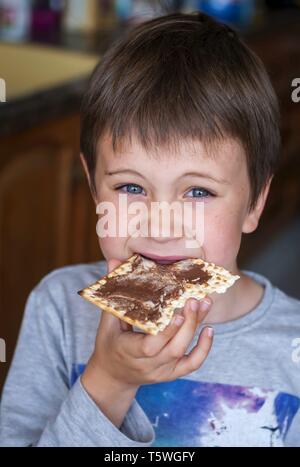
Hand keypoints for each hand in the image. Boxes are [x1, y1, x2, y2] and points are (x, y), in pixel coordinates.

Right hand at [89, 258, 213, 388]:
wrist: (112, 377)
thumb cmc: (108, 344)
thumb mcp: (107, 321)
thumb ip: (114, 292)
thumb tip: (114, 261)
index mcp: (129, 351)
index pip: (150, 347)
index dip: (166, 332)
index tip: (177, 312)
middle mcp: (148, 365)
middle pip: (173, 348)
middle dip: (188, 324)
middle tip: (195, 299)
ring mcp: (162, 371)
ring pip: (184, 353)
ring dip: (196, 328)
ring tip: (204, 303)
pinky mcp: (172, 374)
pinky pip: (192, 364)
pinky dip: (204, 348)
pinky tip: (209, 329)